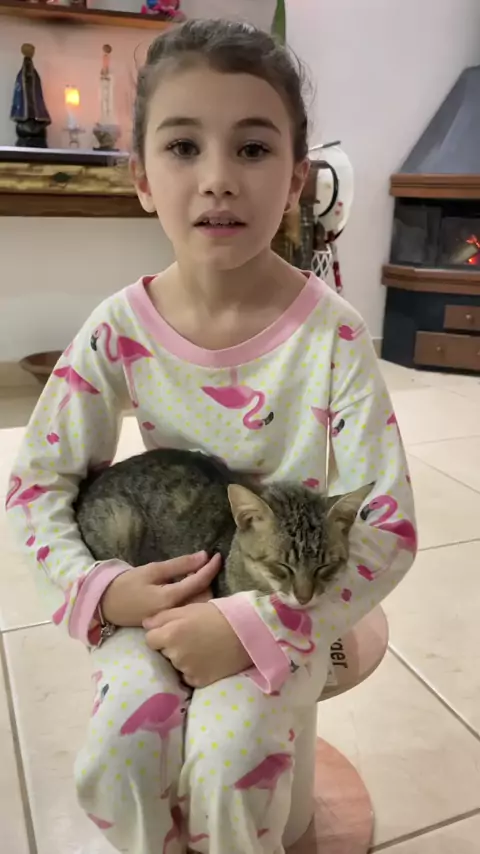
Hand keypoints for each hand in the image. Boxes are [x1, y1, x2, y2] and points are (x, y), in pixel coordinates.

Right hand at [100, 552, 221, 627]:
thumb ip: (180, 565)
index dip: (211, 568)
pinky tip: (185, 588)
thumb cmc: (128, 584)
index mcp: (170, 599)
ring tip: (191, 575)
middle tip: (200, 565)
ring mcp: (173, 621)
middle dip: (207, 580)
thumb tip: (203, 556)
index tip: (218, 556)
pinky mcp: (170, 624)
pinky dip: (193, 598)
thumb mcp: (153, 570)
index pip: (199, 582)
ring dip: (201, 589)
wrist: (106, 605)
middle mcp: (175, 614)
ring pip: (198, 605)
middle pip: (203, 597)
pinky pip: (189, 611)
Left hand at [143, 603, 251, 687]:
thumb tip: (145, 624)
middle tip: (191, 637)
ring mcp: (186, 670)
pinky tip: (207, 660)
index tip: (174, 630)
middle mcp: (175, 655)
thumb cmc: (216, 615)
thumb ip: (163, 616)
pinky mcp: (199, 681)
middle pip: (163, 652)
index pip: (150, 639)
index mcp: (170, 634)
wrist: (245, 632)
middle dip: (172, 646)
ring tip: (202, 648)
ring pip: (176, 665)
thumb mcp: (188, 608)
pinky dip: (194, 670)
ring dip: (183, 658)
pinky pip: (188, 677)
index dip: (160, 634)